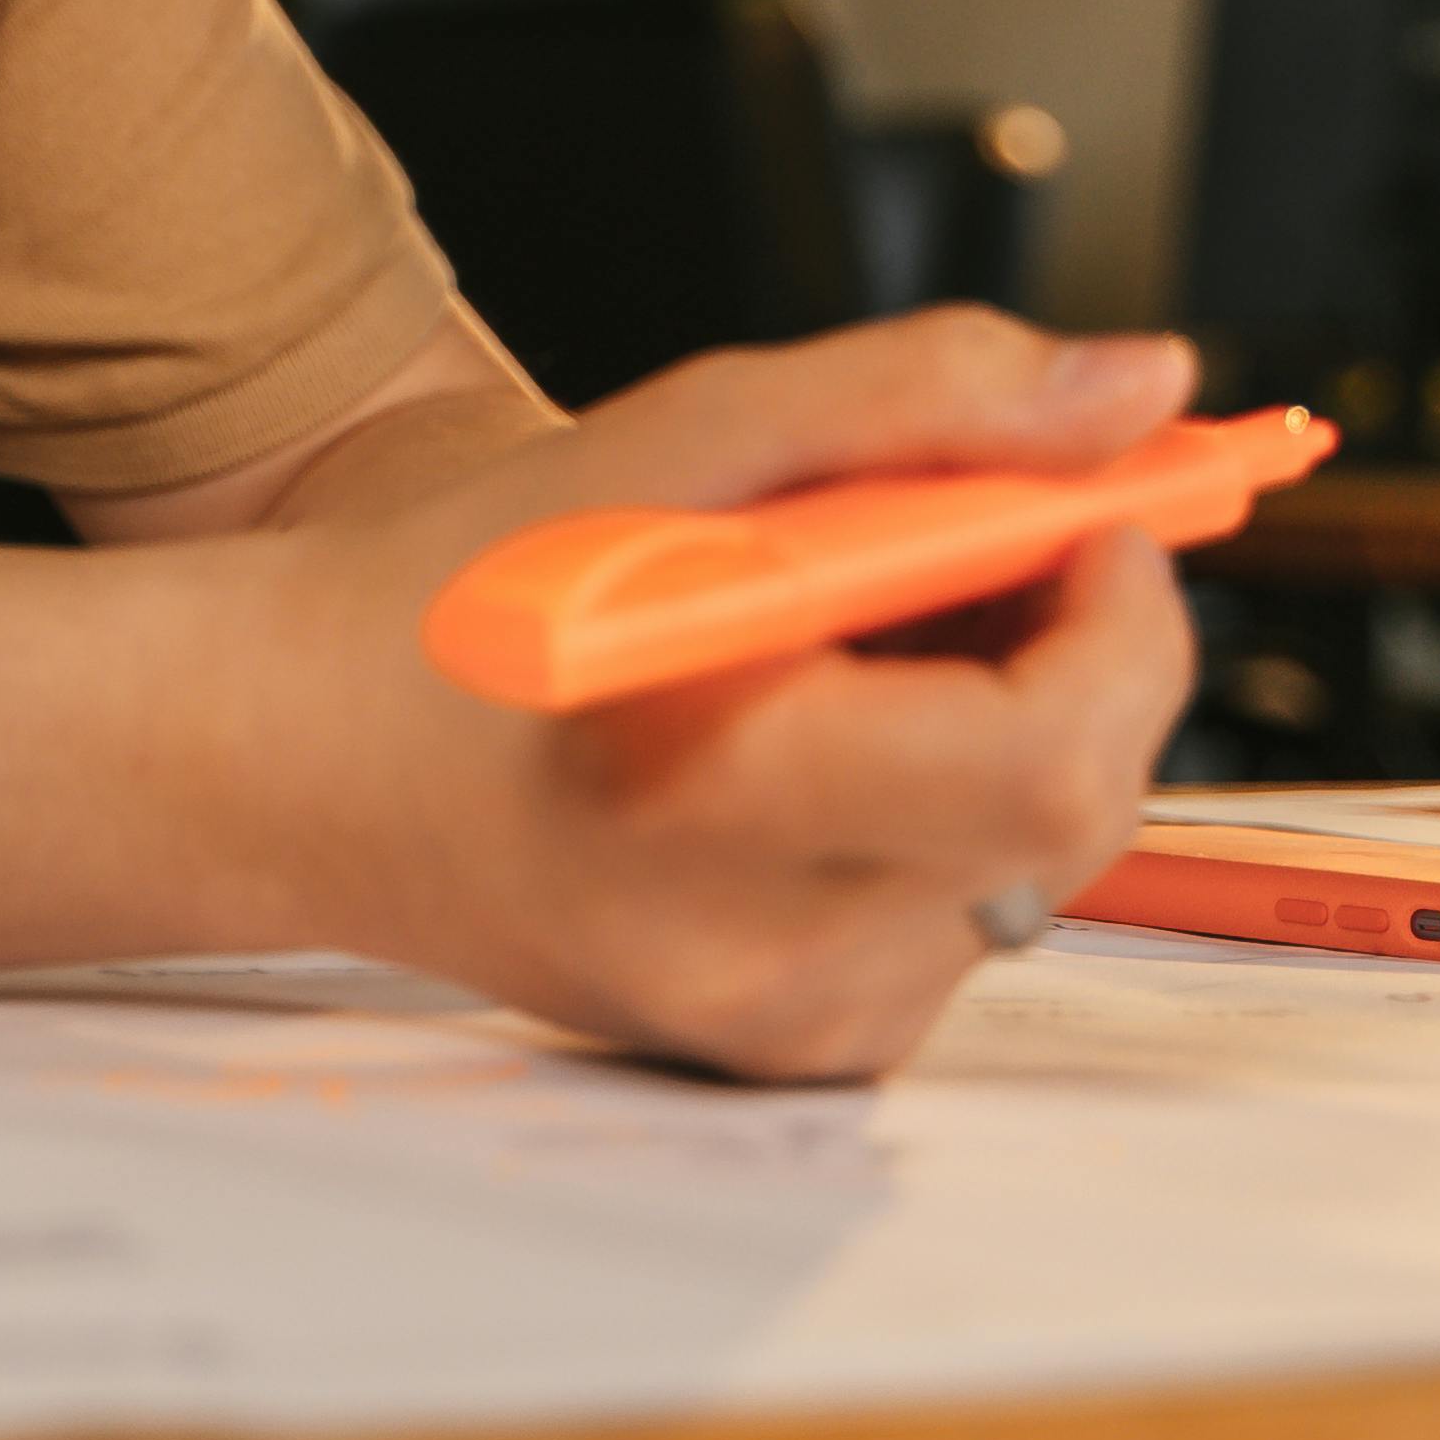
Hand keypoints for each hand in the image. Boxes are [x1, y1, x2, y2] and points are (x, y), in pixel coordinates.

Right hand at [295, 309, 1200, 1081]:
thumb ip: (923, 398)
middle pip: (1071, 815)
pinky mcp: (799, 1053)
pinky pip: (966, 917)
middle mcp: (766, 957)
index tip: (1084, 516)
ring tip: (864, 639)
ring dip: (1017, 729)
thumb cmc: (458, 592)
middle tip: (978, 550)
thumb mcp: (680, 437)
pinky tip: (834, 734)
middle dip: (1076, 657)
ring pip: (1038, 868)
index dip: (1115, 620)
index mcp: (717, 799)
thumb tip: (1139, 386)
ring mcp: (787, 1027)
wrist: (300, 757)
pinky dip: (952, 808)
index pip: (1047, 754)